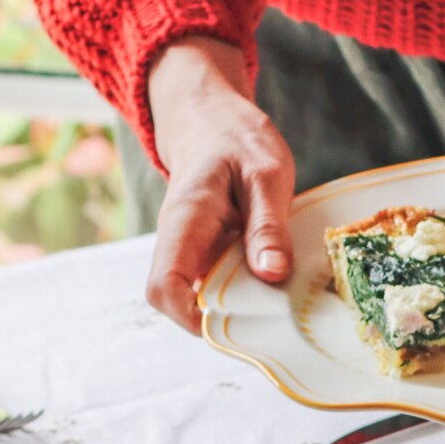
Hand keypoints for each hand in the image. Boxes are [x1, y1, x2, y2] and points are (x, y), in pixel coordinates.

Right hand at [143, 36, 295, 331]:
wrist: (214, 121)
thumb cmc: (238, 140)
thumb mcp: (266, 173)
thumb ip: (267, 225)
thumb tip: (271, 276)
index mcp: (184, 223)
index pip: (163, 287)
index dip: (191, 317)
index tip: (237, 322)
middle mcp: (178, 242)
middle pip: (179, 301)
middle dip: (224, 319)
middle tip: (274, 318)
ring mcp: (190, 250)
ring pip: (201, 295)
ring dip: (238, 306)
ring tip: (281, 302)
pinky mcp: (206, 252)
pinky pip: (219, 283)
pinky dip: (245, 291)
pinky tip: (276, 285)